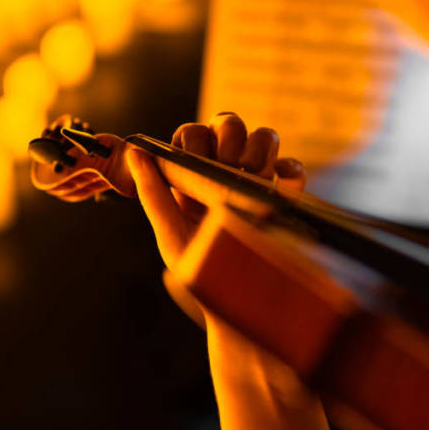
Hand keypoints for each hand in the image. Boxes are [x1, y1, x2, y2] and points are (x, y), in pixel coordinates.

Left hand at [125, 112, 305, 269]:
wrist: (239, 304)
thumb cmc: (200, 272)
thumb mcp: (171, 235)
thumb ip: (153, 193)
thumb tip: (135, 152)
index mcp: (194, 177)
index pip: (193, 135)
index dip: (194, 137)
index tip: (195, 158)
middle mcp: (227, 173)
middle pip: (229, 125)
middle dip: (229, 133)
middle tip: (226, 161)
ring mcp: (259, 183)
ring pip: (264, 137)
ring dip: (259, 146)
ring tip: (252, 175)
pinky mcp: (287, 197)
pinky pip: (293, 168)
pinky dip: (288, 170)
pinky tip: (277, 188)